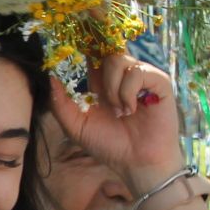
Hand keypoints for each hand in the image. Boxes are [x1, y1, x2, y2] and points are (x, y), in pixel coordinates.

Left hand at [46, 52, 186, 190]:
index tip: (73, 49)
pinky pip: (137, 72)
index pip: (92, 53)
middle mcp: (121, 76)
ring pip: (118, 60)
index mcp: (101, 82)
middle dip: (97, 70)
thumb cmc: (109, 145)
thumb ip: (60, 103)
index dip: (84, 47)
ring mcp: (141, 77)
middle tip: (102, 100)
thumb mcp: (76, 126)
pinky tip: (131, 109)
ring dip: (112, 88)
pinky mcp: (158, 82)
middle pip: (105, 50)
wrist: (136, 162)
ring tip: (119, 112)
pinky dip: (128, 92)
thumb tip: (50, 76)